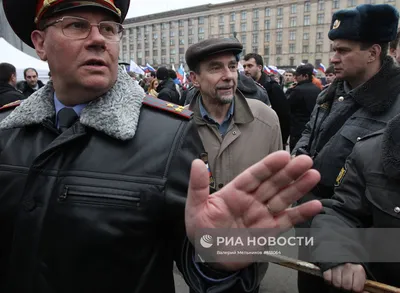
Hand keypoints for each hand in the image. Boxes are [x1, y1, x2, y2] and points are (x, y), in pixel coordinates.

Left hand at [185, 150, 321, 270]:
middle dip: (289, 172)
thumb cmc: (202, 232)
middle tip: (305, 160)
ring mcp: (262, 215)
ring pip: (283, 198)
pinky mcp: (270, 231)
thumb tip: (196, 163)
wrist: (210, 260)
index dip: (268, 166)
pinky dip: (301, 213)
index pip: (254, 175)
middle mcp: (252, 200)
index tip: (283, 155)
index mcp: (235, 192)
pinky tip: (315, 205)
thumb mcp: (196, 208)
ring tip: (314, 175)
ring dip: (298, 187)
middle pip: (273, 183)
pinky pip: (287, 221)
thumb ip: (198, 187)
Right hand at [323, 263, 366, 291]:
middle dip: (346, 288)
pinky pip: (327, 277)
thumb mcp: (361, 279)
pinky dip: (329, 280)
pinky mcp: (328, 267)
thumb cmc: (354, 274)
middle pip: (346, 285)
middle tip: (347, 285)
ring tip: (341, 282)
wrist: (347, 266)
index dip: (355, 289)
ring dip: (338, 285)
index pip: (356, 287)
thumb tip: (364, 292)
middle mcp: (347, 266)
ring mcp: (337, 266)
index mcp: (358, 269)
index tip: (355, 288)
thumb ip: (364, 287)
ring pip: (336, 282)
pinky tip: (334, 279)